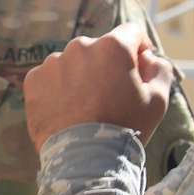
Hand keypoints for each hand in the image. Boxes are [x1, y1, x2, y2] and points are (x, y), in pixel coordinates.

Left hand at [23, 23, 172, 151]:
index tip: (138, 68)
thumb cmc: (125, 129)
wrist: (84, 161)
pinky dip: (58, 90)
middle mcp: (80, 46)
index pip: (131, 33)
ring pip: (74, 63)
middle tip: (111, 98)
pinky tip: (68, 112)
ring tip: (86, 108)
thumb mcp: (158, 99)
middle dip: (107, 66)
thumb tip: (148, 57)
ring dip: (81, 77)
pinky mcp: (33, 81)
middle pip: (100, 49)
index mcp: (112, 46)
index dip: (139, 49)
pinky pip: (51, 79)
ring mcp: (53, 63)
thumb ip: (159, 69)